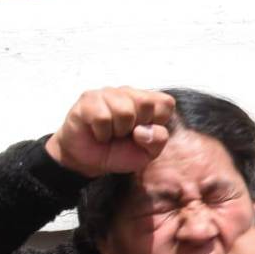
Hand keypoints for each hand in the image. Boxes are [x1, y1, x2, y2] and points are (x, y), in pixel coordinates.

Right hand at [45, 87, 174, 177]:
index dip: (157, 122)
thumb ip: (158, 140)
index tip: (144, 132)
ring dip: (118, 131)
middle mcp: (129, 92)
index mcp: (149, 102)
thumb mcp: (147, 153)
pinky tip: (99, 132)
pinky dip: (102, 133)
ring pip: (124, 111)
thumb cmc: (120, 152)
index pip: (166, 103)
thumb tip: (143, 130)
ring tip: (112, 133)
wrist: (89, 161)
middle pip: (146, 103)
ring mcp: (108, 93)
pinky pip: (102, 117)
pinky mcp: (88, 99)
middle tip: (125, 133)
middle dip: (136, 127)